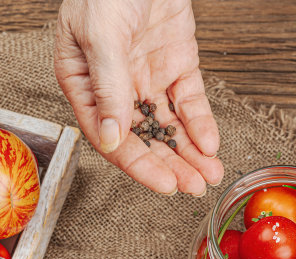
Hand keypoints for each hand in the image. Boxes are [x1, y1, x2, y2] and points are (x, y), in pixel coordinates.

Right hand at [54, 0, 223, 195]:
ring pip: (170, 126)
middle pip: (144, 138)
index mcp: (84, 83)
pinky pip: (190, 102)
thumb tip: (112, 139)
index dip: (139, 164)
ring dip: (190, 153)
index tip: (164, 184)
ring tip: (210, 175)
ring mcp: (148, 78)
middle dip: (171, 165)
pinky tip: (211, 144)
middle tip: (193, 187)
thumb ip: (108, 86)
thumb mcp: (101, 34)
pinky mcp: (177, 66)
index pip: (111, 136)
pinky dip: (201, 123)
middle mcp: (117, 87)